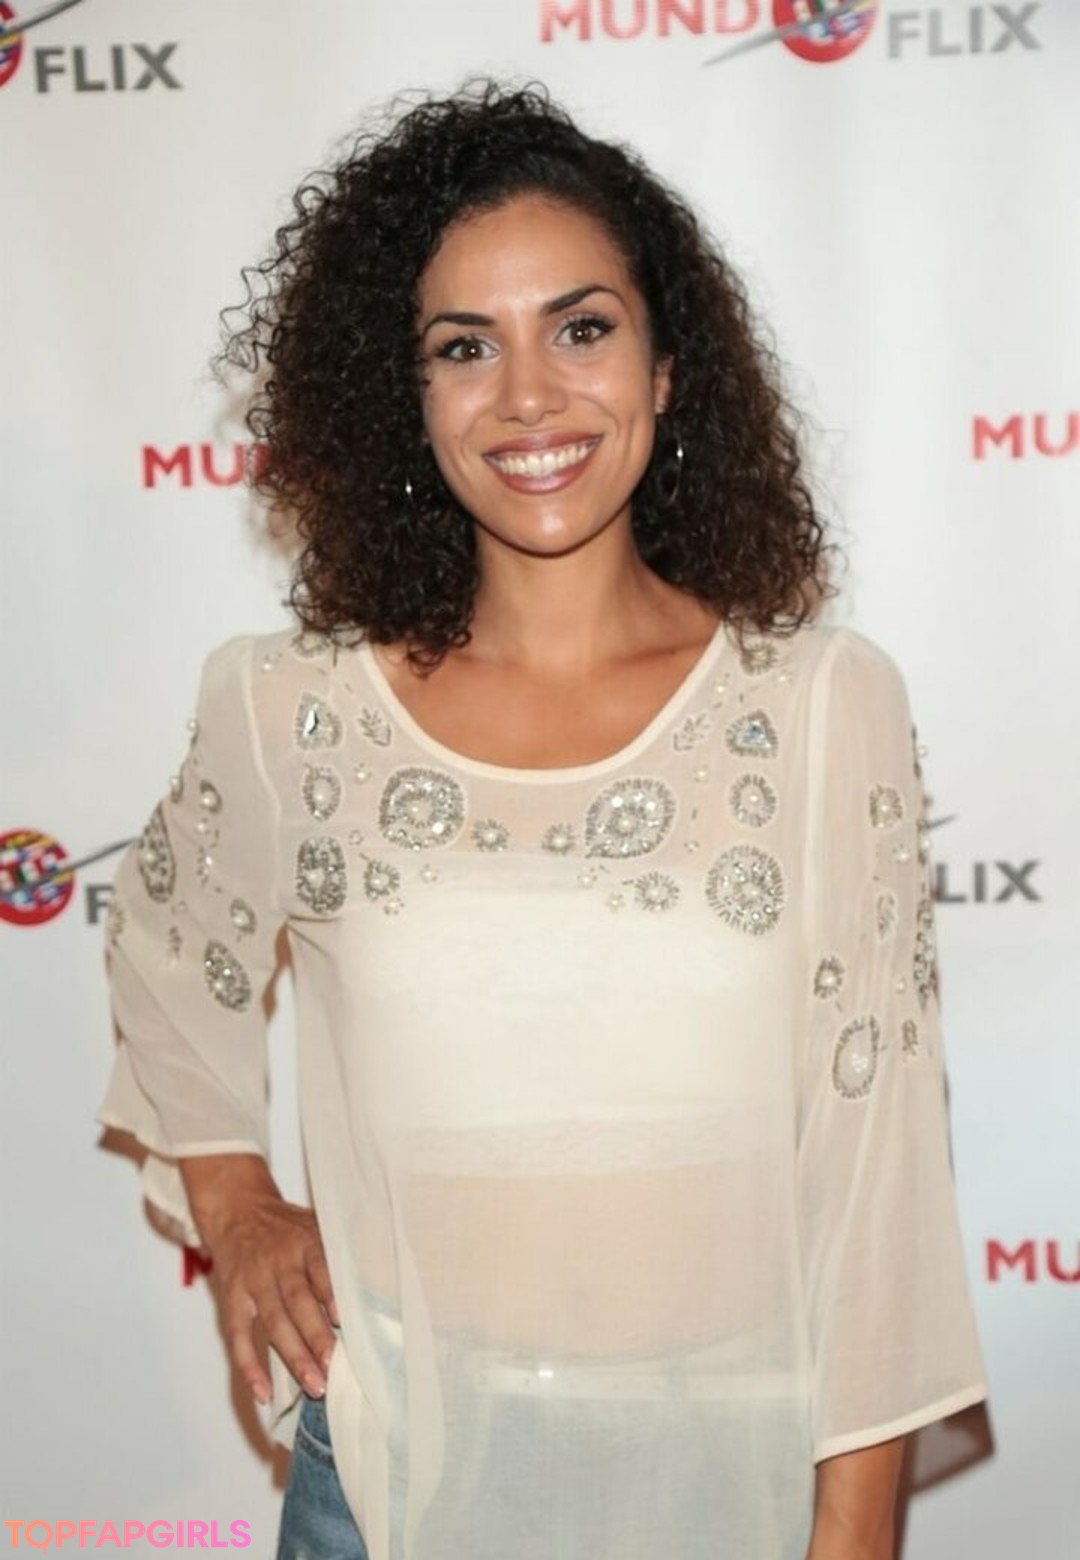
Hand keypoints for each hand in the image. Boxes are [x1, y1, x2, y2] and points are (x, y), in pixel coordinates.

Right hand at [179, 1154, 338, 1404]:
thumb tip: (380, 1280)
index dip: (330, 1293)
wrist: (237, 1210)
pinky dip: (249, 1367)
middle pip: (297, 1301)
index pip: (320, 1267)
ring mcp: (253, 1283)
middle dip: (316, 1336)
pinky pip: (238, 1337)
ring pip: (273, 1322)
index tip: (344, 1318)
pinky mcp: (232, 1300)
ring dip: (293, 1356)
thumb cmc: (288, 1226)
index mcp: (304, 1241)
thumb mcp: (317, 1224)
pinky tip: (263, 1393)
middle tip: (334, 1368)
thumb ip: (341, 1251)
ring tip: (313, 1385)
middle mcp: (278, 1263)